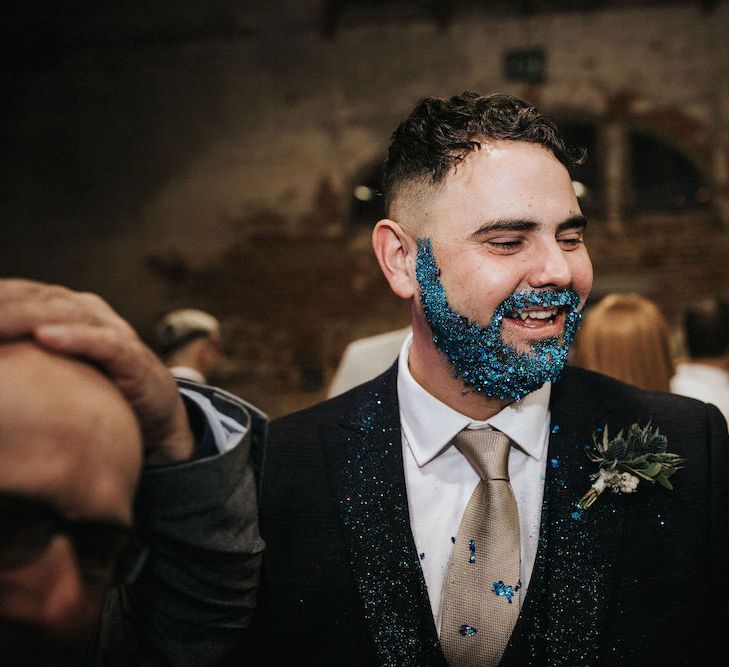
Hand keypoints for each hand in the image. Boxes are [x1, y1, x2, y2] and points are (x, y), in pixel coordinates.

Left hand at [0, 279, 193, 463]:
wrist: (156, 418)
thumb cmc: (97, 391)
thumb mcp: (54, 371)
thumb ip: (23, 358)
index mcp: (64, 310)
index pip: (17, 293)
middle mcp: (88, 312)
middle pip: (34, 298)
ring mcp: (112, 331)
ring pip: (64, 313)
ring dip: (22, 315)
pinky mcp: (133, 358)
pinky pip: (104, 343)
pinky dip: (77, 338)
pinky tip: (47, 337)